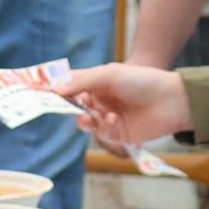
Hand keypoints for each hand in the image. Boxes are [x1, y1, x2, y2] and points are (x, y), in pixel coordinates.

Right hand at [48, 63, 190, 152]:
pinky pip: (99, 133)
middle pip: (73, 104)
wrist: (171, 101)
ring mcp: (107, 116)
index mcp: (97, 81)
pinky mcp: (117, 134)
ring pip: (84, 121)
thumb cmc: (142, 81)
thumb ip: (82, 81)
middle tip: (52, 107)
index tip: (36, 90)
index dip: (54, 86)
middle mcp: (100, 99)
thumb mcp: (110, 74)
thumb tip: (55, 88)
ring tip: (90, 116)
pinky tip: (113, 120)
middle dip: (65, 106)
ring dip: (85, 118)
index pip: (70, 83)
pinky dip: (102, 127)